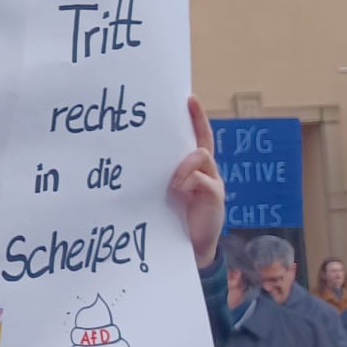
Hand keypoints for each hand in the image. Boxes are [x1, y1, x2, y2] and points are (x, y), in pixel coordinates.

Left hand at [168, 96, 225, 269]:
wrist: (188, 248)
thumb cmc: (170, 219)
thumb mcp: (161, 193)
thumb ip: (156, 176)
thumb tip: (131, 159)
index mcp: (191, 168)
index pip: (196, 137)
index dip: (195, 117)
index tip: (188, 98)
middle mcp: (204, 171)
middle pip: (203, 140)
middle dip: (197, 120)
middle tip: (188, 101)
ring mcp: (211, 182)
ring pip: (201, 156)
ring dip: (184, 164)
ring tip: (172, 181)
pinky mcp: (215, 196)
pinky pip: (204, 179)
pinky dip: (189, 179)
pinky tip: (178, 188)